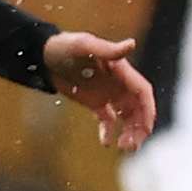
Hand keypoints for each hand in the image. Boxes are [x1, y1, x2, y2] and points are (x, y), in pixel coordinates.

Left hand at [43, 32, 154, 151]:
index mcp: (121, 71)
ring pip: (127, 117)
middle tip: (131, 146)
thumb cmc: (64, 46)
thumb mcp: (84, 45)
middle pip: (138, 109)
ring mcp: (108, 94)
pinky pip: (107, 120)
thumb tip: (132, 44)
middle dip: (139, 128)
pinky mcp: (95, 102)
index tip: (146, 129)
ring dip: (129, 132)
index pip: (142, 92)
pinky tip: (106, 142)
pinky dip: (109, 131)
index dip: (148, 110)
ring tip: (122, 146)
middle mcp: (119, 84)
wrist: (43, 55)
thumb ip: (108, 50)